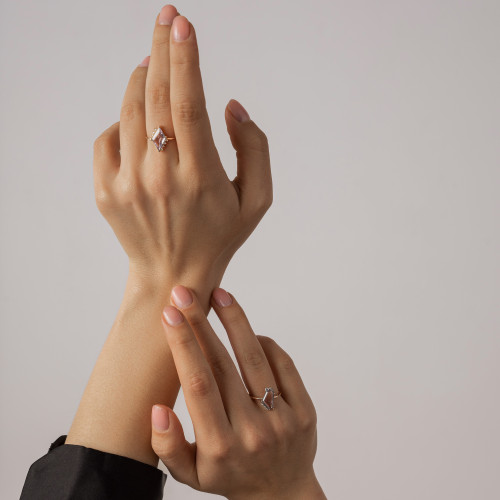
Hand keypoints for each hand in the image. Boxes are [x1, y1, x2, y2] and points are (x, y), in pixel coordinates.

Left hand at [92, 5, 271, 293]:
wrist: (174, 276)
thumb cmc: (220, 235)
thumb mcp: (256, 200)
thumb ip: (256, 149)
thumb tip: (230, 106)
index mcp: (201, 177)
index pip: (189, 104)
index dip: (185, 59)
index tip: (182, 24)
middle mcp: (162, 178)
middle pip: (157, 97)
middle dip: (162, 50)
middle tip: (167, 19)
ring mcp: (128, 185)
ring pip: (129, 111)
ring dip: (142, 79)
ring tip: (155, 64)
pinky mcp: (107, 192)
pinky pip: (108, 137)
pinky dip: (123, 119)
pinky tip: (140, 122)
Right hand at [151, 286, 325, 499]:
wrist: (282, 494)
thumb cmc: (229, 477)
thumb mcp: (191, 474)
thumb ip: (169, 446)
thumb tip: (157, 409)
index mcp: (219, 446)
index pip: (197, 385)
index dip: (183, 345)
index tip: (170, 315)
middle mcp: (252, 431)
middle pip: (223, 365)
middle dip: (201, 323)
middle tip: (186, 293)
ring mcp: (282, 420)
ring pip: (255, 358)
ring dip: (236, 321)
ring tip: (220, 294)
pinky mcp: (304, 410)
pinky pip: (283, 364)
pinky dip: (265, 343)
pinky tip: (249, 331)